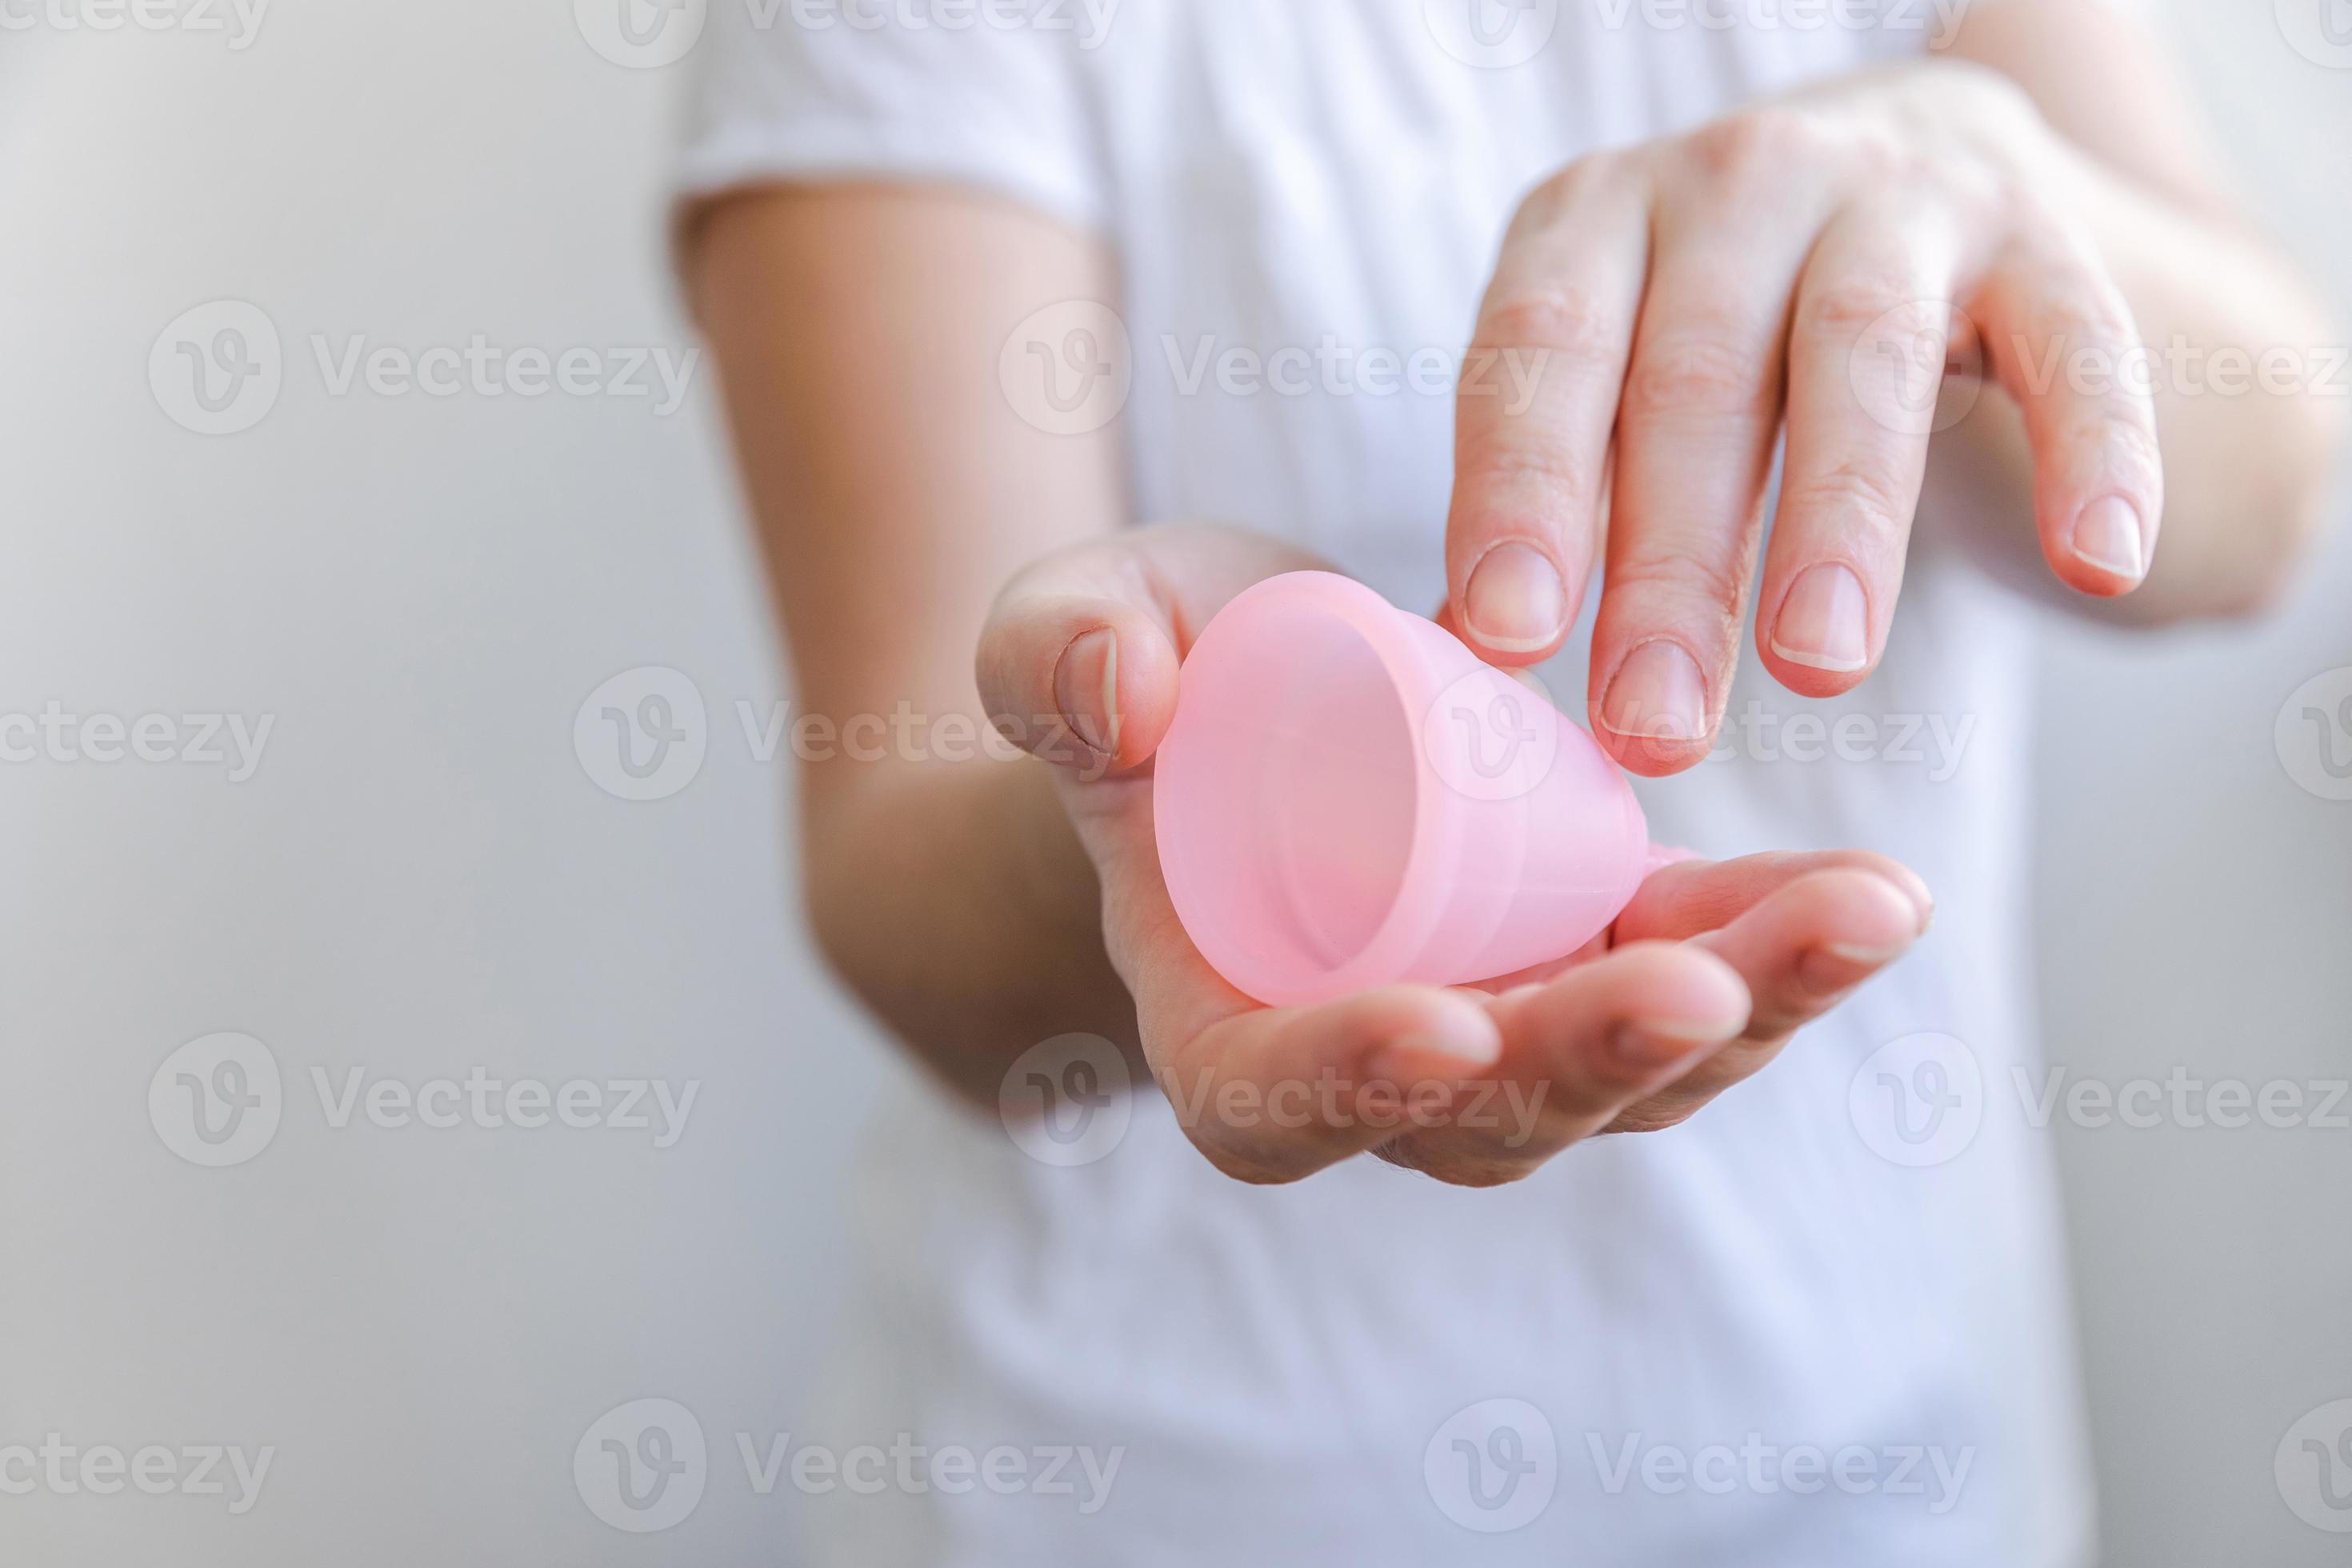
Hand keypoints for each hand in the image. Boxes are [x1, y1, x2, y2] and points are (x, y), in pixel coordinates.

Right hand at [978, 523, 1932, 1184]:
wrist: (1241, 694)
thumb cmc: (1142, 679)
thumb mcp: (1072, 633)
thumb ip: (1060, 650)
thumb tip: (1119, 687)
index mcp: (1223, 1027)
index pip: (1276, 1097)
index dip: (1351, 1081)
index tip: (1442, 1022)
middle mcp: (1375, 1075)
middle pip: (1496, 1112)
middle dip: (1600, 1055)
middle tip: (1698, 987)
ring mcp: (1505, 1032)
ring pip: (1633, 1074)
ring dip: (1752, 1008)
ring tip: (1859, 912)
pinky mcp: (1597, 963)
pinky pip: (1703, 990)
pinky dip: (1787, 951)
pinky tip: (1872, 895)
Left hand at [1445, 60, 2162, 773]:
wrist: (1926, 187)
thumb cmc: (1724, 335)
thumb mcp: (1616, 378)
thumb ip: (1560, 496)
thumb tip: (1470, 666)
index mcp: (1594, 220)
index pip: (1539, 354)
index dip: (1519, 495)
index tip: (1508, 638)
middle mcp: (1735, 181)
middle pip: (1694, 380)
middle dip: (1669, 568)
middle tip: (1653, 725)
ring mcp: (1895, 196)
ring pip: (1860, 358)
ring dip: (1837, 523)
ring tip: (1817, 670)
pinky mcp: (2042, 236)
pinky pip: (2077, 346)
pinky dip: (2092, 453)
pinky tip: (2097, 568)